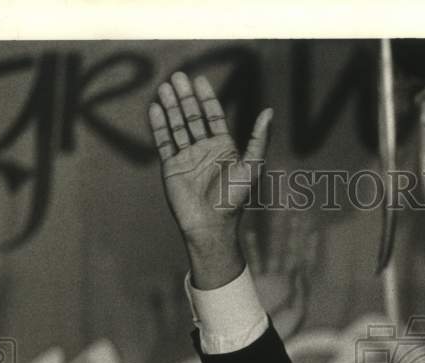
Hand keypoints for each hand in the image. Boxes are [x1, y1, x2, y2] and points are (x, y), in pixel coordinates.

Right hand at [149, 72, 271, 285]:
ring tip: (164, 86)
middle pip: (193, 117)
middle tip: (178, 76)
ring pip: (177, 126)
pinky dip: (159, 126)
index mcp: (224, 148)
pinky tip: (155, 109)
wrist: (210, 224)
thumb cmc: (234, 198)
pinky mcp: (171, 167)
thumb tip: (269, 111)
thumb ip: (258, 139)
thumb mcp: (251, 166)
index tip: (199, 80)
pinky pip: (164, 142)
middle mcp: (205, 150)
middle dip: (185, 97)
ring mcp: (187, 158)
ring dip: (171, 107)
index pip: (213, 116)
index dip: (207, 98)